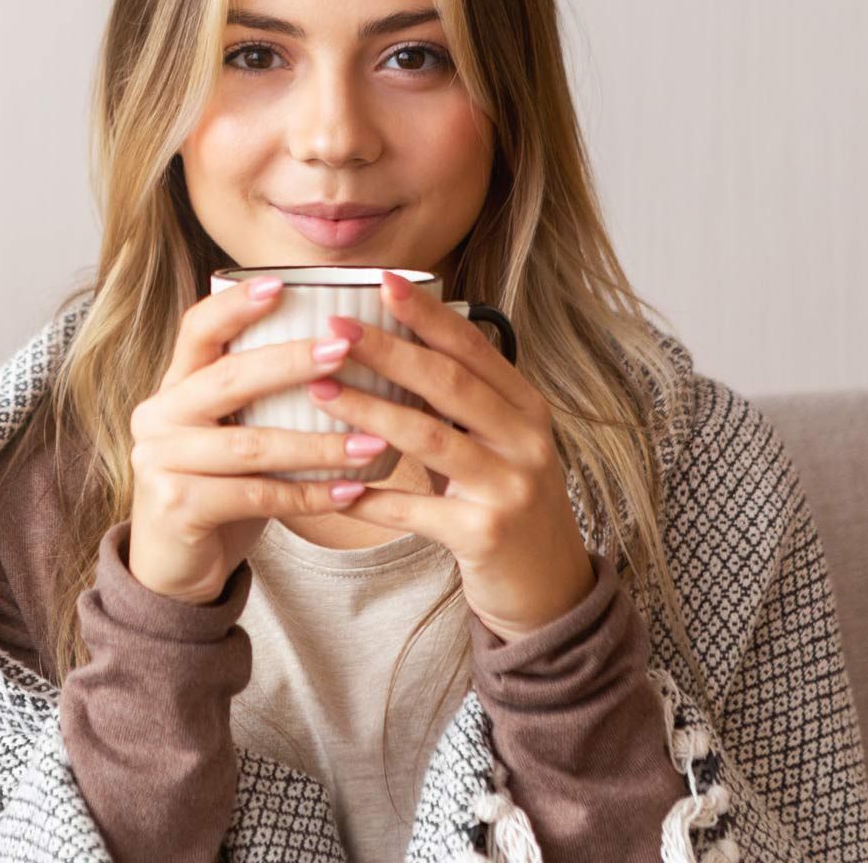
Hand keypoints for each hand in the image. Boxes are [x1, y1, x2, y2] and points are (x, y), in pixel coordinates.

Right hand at [126, 278, 389, 605]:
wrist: (171, 566)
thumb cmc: (217, 486)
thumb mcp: (227, 431)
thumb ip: (257, 394)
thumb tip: (344, 345)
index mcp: (173, 386)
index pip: (196, 330)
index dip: (236, 305)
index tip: (282, 284)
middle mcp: (157, 416)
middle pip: (228, 379)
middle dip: (291, 362)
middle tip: (346, 349)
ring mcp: (161, 463)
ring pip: (251, 446)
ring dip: (320, 444)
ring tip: (375, 440)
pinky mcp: (177, 508)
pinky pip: (257, 497)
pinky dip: (310, 495)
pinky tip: (353, 491)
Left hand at [308, 271, 595, 642]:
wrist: (547, 587)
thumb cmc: (504, 500)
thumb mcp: (495, 443)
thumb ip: (457, 401)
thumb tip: (390, 343)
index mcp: (525, 407)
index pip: (473, 348)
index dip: (428, 313)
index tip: (383, 280)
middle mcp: (525, 439)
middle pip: (449, 383)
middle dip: (388, 351)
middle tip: (334, 327)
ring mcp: (510, 487)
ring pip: (431, 438)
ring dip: (370, 412)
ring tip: (320, 389)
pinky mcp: (486, 534)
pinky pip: (417, 511)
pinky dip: (373, 498)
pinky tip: (335, 487)